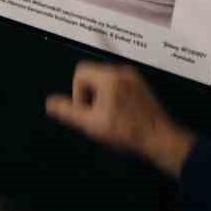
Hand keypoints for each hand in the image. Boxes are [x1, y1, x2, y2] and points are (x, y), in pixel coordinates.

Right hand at [45, 61, 194, 177]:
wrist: (160, 139)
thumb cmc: (126, 131)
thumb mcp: (92, 124)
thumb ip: (68, 111)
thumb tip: (49, 102)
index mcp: (109, 77)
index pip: (80, 72)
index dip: (77, 92)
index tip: (87, 110)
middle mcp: (122, 72)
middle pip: (92, 75)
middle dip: (90, 94)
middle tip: (98, 115)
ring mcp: (134, 78)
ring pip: (105, 80)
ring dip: (102, 96)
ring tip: (110, 117)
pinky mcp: (141, 86)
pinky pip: (119, 84)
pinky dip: (114, 96)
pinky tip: (121, 114)